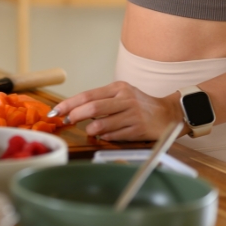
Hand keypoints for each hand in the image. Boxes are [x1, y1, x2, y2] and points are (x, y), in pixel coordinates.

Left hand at [48, 81, 182, 141]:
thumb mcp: (122, 95)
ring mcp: (132, 114)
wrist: (168, 114)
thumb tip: (75, 109)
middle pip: (92, 108)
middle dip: (75, 115)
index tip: (56, 111)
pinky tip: (104, 135)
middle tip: (67, 121)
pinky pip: (113, 135)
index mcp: (118, 88)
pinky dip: (104, 136)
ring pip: (101, 124)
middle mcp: (125, 99)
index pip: (88, 95)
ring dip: (90, 129)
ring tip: (89, 130)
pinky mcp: (137, 129)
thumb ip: (101, 100)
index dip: (69, 103)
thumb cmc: (140, 105)